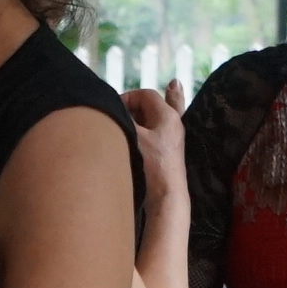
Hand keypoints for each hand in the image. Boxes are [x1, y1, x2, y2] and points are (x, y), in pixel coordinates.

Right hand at [121, 82, 187, 209]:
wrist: (166, 193)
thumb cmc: (152, 163)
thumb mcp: (135, 136)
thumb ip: (125, 118)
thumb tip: (113, 108)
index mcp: (168, 115)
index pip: (146, 94)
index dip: (128, 97)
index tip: (114, 108)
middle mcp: (173, 122)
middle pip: (150, 105)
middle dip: (133, 107)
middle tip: (117, 116)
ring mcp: (171, 137)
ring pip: (153, 118)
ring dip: (138, 117)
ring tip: (123, 122)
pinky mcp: (166, 150)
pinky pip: (155, 131)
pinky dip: (146, 127)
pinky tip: (139, 127)